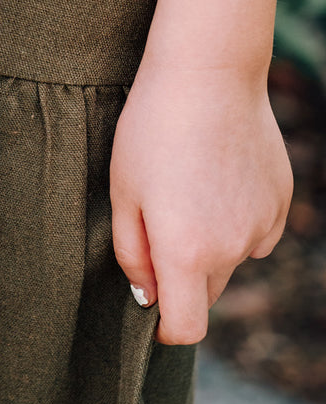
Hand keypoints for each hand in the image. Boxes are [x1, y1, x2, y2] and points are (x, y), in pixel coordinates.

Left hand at [109, 62, 292, 345]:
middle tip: (159, 227)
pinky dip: (236, 220)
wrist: (208, 75)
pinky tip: (217, 178)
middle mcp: (232, 249)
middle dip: (183, 279)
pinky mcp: (281, 202)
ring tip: (187, 189)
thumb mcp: (122, 193)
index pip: (186, 328)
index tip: (153, 311)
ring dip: (210, 245)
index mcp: (186, 253)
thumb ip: (132, 254)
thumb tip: (147, 296)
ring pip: (231, 260)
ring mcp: (262, 226)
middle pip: (206, 294)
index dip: (166, 327)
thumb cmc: (151, 131)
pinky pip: (255, 231)